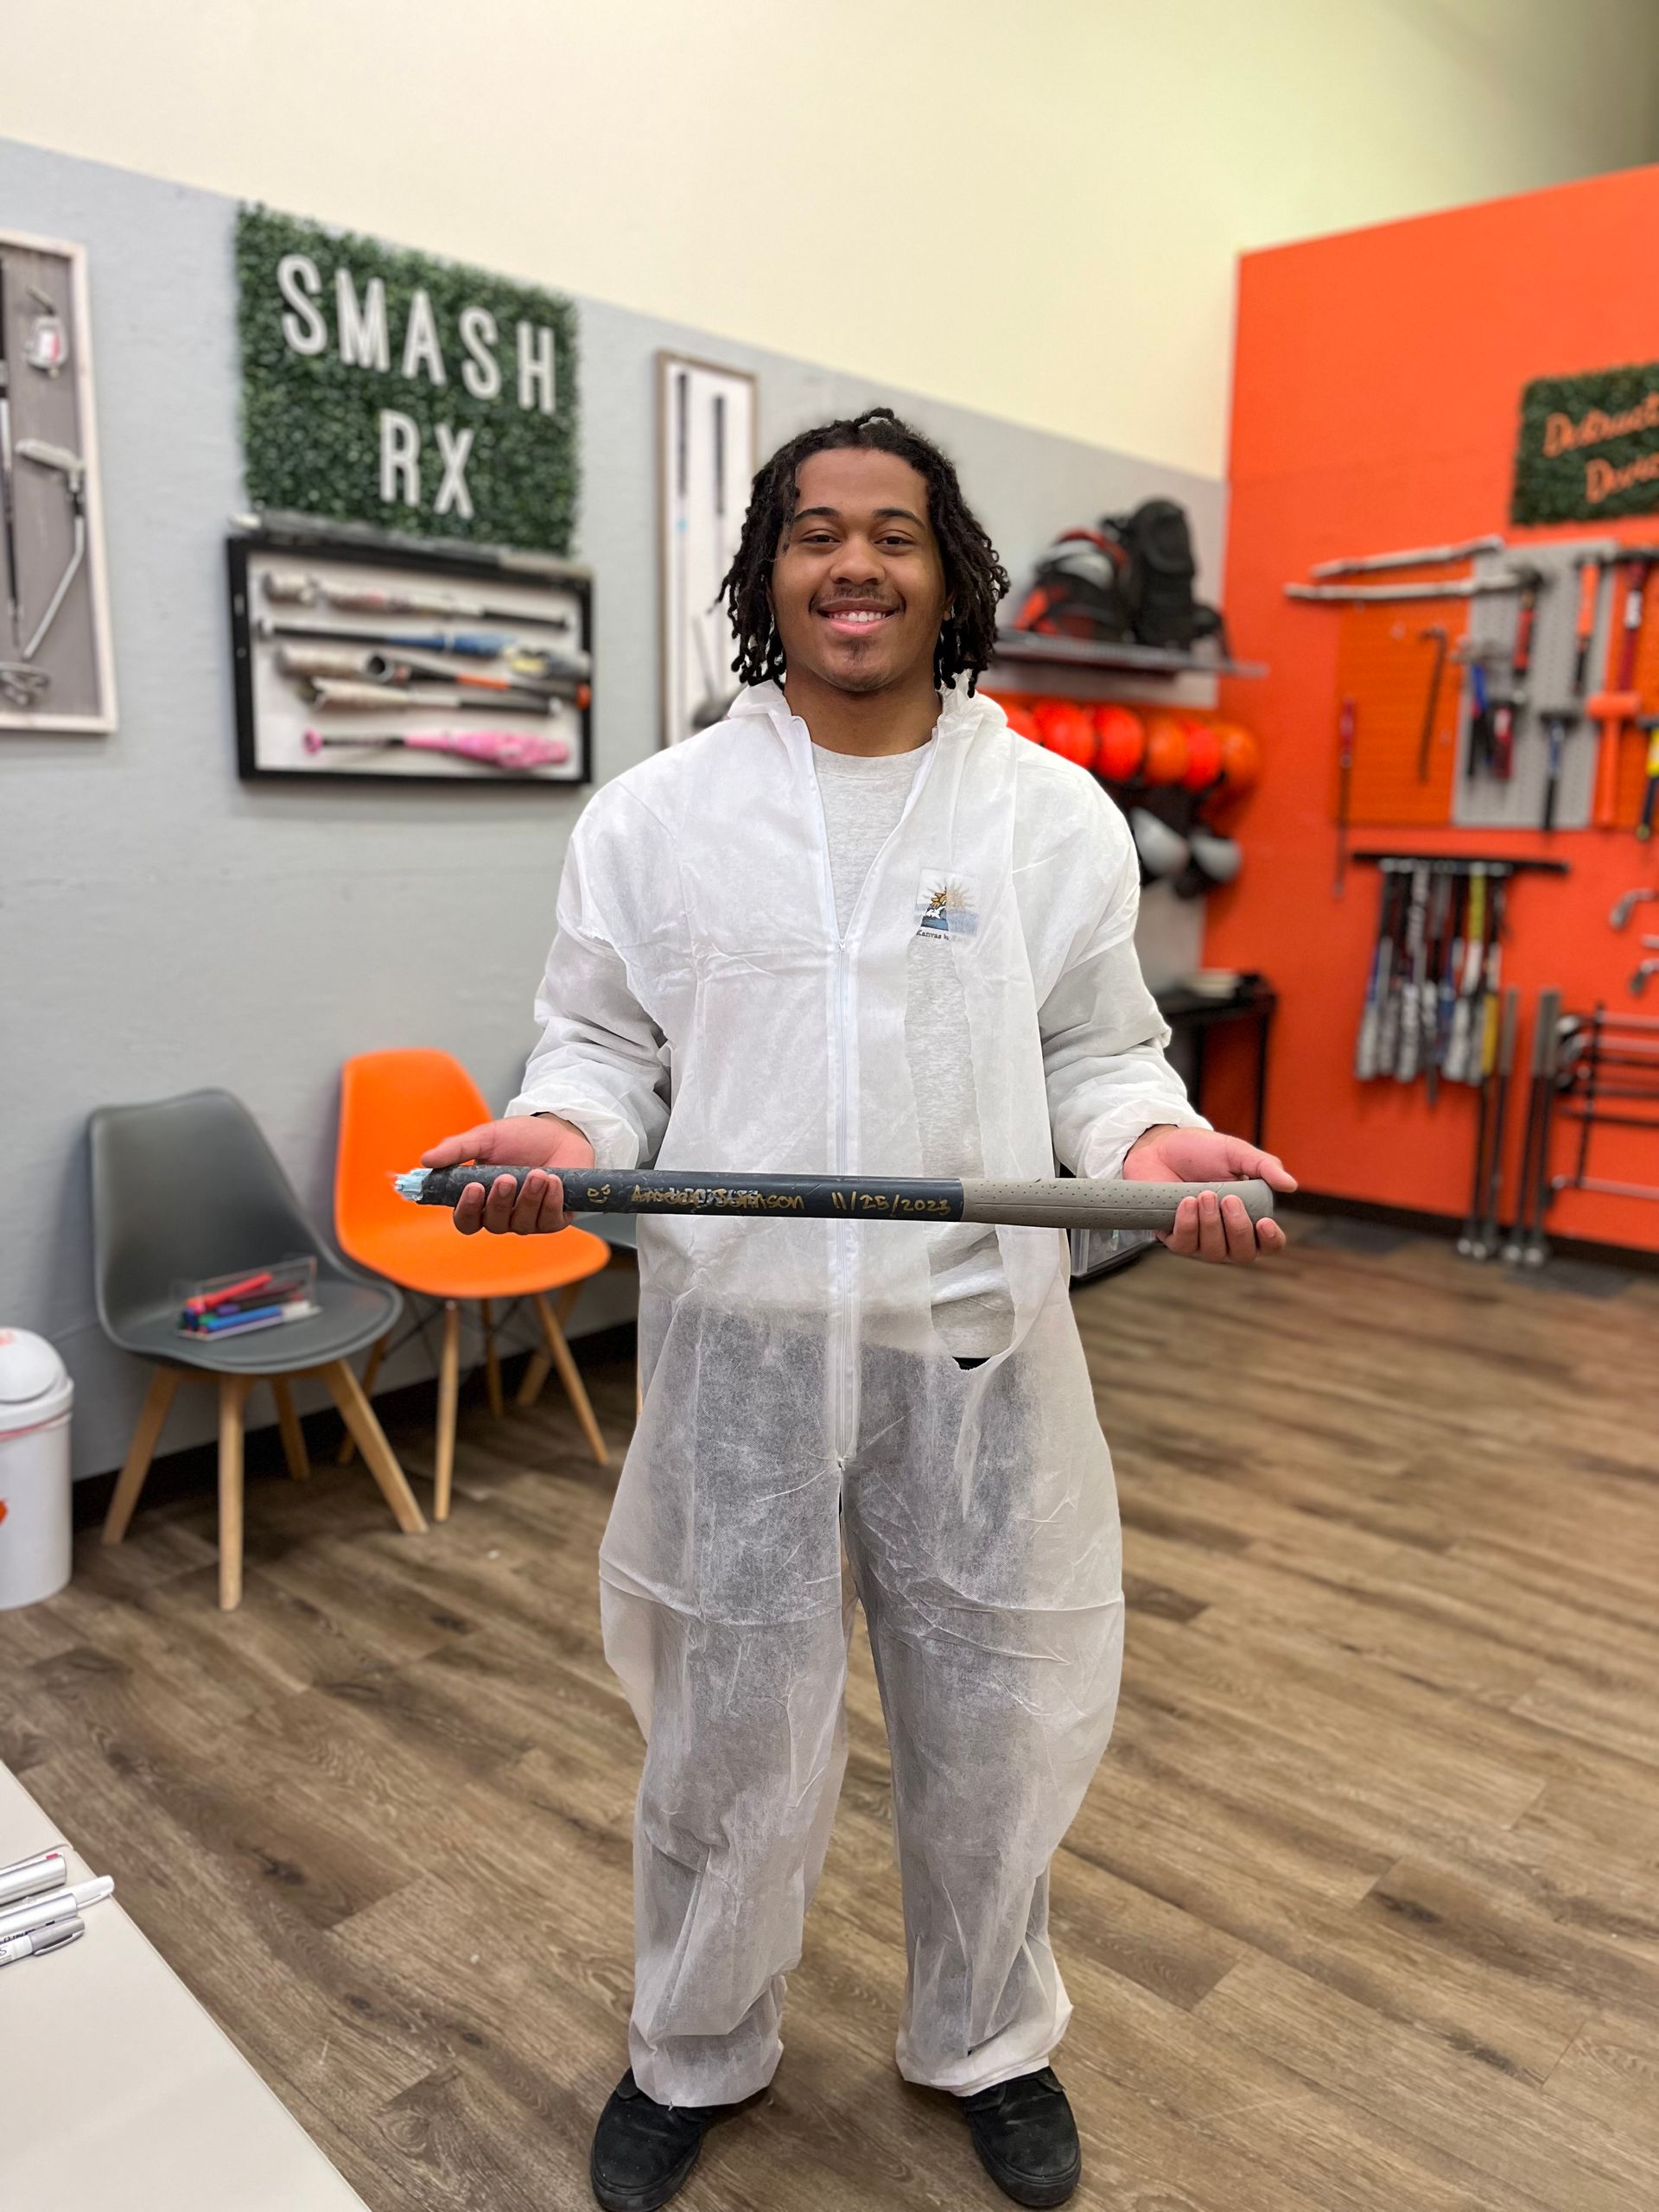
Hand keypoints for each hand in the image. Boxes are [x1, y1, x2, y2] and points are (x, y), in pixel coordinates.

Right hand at [420, 1113, 595, 1235]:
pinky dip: (551, 1201)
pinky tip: (554, 1181)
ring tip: (538, 1174)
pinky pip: (550, 1222)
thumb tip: (425, 1160)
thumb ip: (457, 1149)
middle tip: (506, 1177)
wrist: (561, 1131)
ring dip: (529, 1198)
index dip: (467, 1210)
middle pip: (493, 1224)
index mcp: (481, 1199)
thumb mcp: (486, 1138)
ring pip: (522, 1224)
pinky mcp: (554, 1218)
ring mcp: (529, 1218)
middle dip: (500, 1202)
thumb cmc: (522, 1137)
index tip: (472, 1188)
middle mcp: (503, 1214)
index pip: (466, 1220)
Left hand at [1123, 1124, 1293, 1263]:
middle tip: (1228, 1199)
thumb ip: (1264, 1167)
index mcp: (1248, 1218)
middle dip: (1238, 1229)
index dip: (1271, 1241)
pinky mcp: (1174, 1237)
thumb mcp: (1236, 1153)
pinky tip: (1187, 1202)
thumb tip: (1291, 1185)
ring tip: (1204, 1194)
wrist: (1160, 1146)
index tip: (1264, 1222)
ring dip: (1210, 1224)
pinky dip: (1187, 1224)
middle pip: (1243, 1255)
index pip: (1268, 1245)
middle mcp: (1226, 1236)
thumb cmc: (1201, 1151)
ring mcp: (1200, 1240)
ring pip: (1213, 1252)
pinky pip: (1184, 1245)